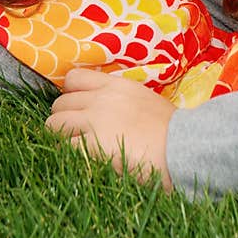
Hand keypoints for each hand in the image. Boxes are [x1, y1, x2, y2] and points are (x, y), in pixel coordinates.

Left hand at [45, 68, 174, 192]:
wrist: (183, 145)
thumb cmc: (172, 128)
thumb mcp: (146, 99)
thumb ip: (122, 99)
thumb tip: (107, 108)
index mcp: (116, 85)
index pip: (73, 78)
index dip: (70, 93)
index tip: (77, 106)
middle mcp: (101, 99)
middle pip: (60, 103)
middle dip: (64, 118)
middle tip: (75, 132)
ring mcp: (94, 122)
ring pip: (54, 124)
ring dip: (61, 136)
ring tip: (75, 146)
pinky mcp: (92, 146)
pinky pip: (65, 147)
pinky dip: (69, 155)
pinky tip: (83, 159)